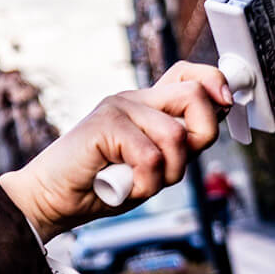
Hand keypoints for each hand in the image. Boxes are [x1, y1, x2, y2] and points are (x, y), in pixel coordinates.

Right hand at [0, 62, 230, 240]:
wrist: (48, 199)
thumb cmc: (95, 188)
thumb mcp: (146, 167)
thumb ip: (173, 148)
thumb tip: (209, 131)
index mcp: (143, 106)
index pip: (187, 74)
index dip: (213, 82)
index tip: (226, 103)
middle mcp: (133, 100)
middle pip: (195, 96)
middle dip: (201, 138)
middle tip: (171, 169)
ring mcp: (119, 108)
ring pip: (176, 136)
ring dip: (165, 175)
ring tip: (137, 184)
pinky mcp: (105, 124)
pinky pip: (151, 157)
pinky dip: (143, 184)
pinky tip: (122, 188)